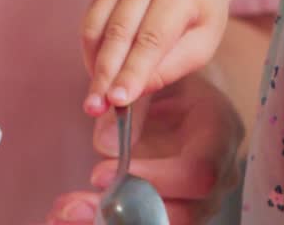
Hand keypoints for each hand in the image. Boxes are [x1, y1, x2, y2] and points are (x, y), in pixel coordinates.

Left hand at [45, 74, 243, 224]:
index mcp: (220, 133)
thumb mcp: (160, 72)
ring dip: (107, 222)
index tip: (100, 172)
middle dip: (123, 214)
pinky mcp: (179, 205)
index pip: (198, 172)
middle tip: (71, 206)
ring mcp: (201, 197)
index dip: (152, 179)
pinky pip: (148, 219)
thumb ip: (137, 100)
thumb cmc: (177, 75)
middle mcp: (219, 174)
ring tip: (63, 213)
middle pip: (181, 213)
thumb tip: (104, 145)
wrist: (189, 91)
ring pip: (161, 223)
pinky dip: (107, 219)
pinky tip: (71, 215)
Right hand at [81, 0, 229, 111]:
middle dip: (106, 73)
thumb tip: (138, 90)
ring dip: (94, 65)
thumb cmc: (198, 12)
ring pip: (100, 25)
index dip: (133, 70)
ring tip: (93, 98)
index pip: (152, 39)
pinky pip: (91, 20)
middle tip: (95, 106)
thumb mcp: (203, 40)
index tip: (119, 100)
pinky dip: (90, 50)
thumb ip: (173, 65)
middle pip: (120, 32)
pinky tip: (96, 72)